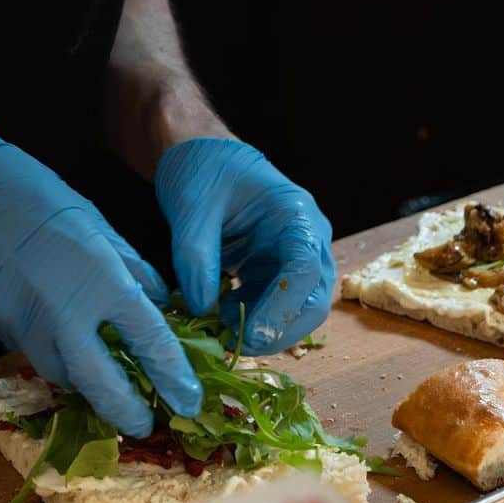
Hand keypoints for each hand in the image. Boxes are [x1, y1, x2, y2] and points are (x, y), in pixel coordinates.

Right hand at [0, 130, 201, 436]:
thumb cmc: (33, 195)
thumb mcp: (96, 224)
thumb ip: (130, 268)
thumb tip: (159, 303)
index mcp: (102, 277)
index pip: (150, 339)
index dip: (173, 376)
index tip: (188, 401)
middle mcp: (65, 308)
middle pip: (100, 381)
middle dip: (125, 410)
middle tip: (143, 423)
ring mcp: (23, 322)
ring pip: (60, 373)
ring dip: (84, 383)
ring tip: (103, 385)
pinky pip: (28, 351)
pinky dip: (50, 353)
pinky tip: (56, 343)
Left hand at [155, 138, 334, 354]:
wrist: (203, 158)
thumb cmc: (204, 170)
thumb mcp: (191, 207)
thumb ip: (195, 258)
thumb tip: (202, 309)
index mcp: (296, 215)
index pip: (305, 268)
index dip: (282, 307)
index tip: (251, 333)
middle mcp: (306, 240)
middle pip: (312, 301)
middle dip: (279, 330)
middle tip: (236, 345)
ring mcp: (292, 260)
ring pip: (296, 313)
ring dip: (262, 330)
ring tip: (218, 326)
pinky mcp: (273, 274)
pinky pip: (270, 309)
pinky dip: (248, 322)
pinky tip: (218, 316)